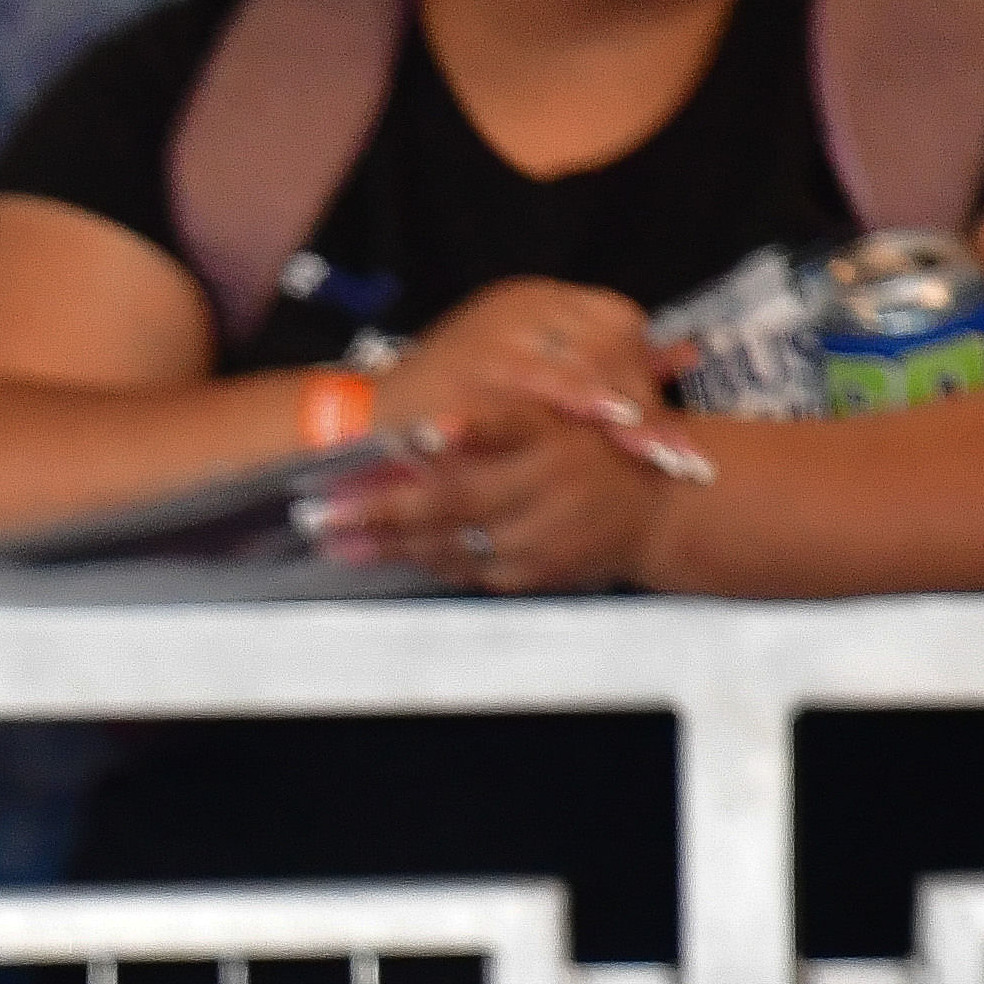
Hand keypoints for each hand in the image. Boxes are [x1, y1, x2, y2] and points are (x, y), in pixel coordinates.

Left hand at [317, 375, 694, 596]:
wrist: (657, 509)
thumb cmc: (594, 448)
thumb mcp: (562, 412)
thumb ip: (499, 420)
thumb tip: (418, 434)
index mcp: (552, 431)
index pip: (508, 425)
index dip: (467, 429)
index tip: (420, 433)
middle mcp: (545, 482)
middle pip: (456, 496)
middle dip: (384, 507)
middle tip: (326, 509)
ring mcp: (539, 533)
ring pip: (450, 540)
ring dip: (385, 543)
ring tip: (333, 539)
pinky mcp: (533, 571)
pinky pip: (465, 566)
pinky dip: (422, 557)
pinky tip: (379, 554)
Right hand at [366, 280, 664, 446]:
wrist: (366, 420)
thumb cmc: (452, 405)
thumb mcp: (532, 377)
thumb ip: (605, 367)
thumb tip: (688, 354)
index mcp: (537, 301)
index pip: (616, 322)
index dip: (645, 370)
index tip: (663, 422)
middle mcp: (521, 305)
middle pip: (609, 341)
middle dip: (645, 400)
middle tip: (677, 453)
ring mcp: (499, 328)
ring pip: (583, 359)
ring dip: (624, 407)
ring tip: (656, 453)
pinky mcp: (477, 360)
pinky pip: (539, 380)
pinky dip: (577, 400)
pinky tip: (607, 424)